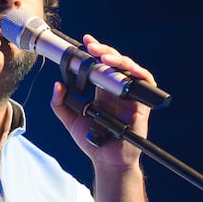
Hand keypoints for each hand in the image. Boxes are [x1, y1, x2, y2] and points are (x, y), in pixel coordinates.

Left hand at [50, 34, 155, 172]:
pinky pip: (145, 83)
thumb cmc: (91, 141)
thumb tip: (57, 84)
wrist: (106, 160)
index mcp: (102, 90)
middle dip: (103, 51)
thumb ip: (59, 103)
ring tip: (103, 57)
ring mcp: (130, 95)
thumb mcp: (70, 120)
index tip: (85, 41)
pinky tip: (127, 69)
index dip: (95, 51)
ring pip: (129, 68)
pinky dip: (138, 73)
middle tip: (91, 46)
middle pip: (115, 62)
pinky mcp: (141, 103)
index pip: (100, 65)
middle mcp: (117, 89)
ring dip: (118, 59)